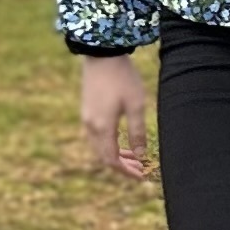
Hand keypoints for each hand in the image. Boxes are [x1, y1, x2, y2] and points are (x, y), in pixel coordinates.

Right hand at [78, 52, 152, 177]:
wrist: (101, 53)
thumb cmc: (122, 78)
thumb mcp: (135, 105)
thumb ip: (137, 133)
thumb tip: (141, 157)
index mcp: (102, 128)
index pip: (112, 161)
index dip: (127, 172)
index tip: (143, 176)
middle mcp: (90, 126)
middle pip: (104, 157)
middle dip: (123, 166)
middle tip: (141, 169)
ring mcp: (86, 118)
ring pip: (99, 147)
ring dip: (116, 155)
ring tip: (134, 157)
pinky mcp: (87, 109)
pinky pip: (96, 136)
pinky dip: (109, 144)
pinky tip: (122, 140)